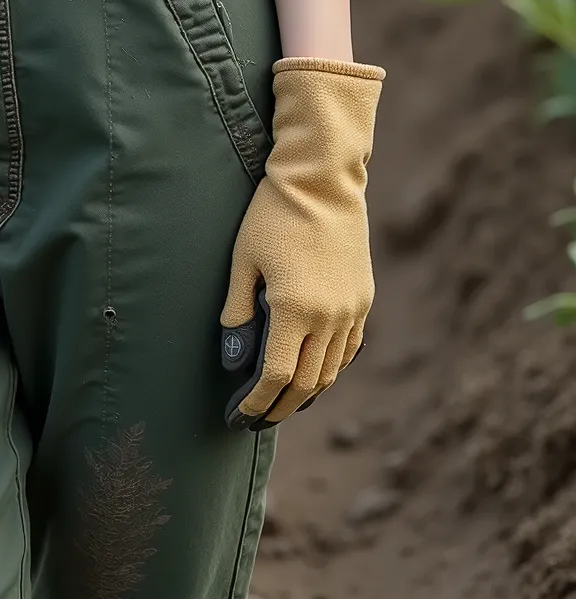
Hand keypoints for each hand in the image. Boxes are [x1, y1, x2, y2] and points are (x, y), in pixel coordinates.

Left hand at [220, 56, 383, 424]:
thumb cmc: (273, 213)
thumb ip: (236, 313)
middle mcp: (329, 317)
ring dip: (306, 393)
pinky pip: (349, 348)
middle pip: (307, 383)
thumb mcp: (243, 260)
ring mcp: (352, 309)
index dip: (256, 402)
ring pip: (331, 370)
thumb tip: (234, 362)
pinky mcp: (364, 297)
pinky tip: (313, 372)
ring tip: (281, 402)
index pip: (276, 377)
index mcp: (295, 309)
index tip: (238, 416)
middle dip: (279, 407)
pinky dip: (330, 368)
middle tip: (256, 419)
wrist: (322, 178)